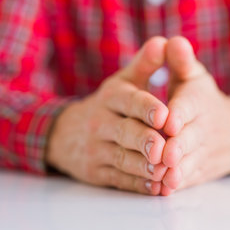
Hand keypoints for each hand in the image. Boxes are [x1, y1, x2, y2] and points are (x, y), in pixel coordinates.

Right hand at [46, 37, 169, 194]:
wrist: (65, 134)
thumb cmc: (109, 105)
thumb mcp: (123, 81)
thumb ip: (146, 64)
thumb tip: (164, 41)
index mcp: (111, 97)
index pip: (129, 101)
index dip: (146, 108)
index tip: (164, 115)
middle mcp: (101, 122)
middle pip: (124, 132)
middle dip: (144, 141)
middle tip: (163, 148)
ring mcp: (97, 149)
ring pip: (121, 158)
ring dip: (143, 167)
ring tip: (164, 172)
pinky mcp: (97, 172)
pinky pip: (118, 179)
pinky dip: (137, 185)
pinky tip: (155, 188)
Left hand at [159, 37, 229, 195]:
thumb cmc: (201, 98)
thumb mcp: (194, 76)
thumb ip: (180, 60)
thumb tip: (172, 41)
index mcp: (199, 100)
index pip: (190, 105)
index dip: (180, 113)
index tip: (168, 121)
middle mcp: (203, 127)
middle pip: (190, 137)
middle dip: (178, 146)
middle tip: (164, 154)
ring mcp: (202, 151)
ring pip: (190, 162)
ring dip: (177, 170)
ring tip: (162, 176)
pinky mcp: (199, 170)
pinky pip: (190, 178)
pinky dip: (178, 184)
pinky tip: (163, 190)